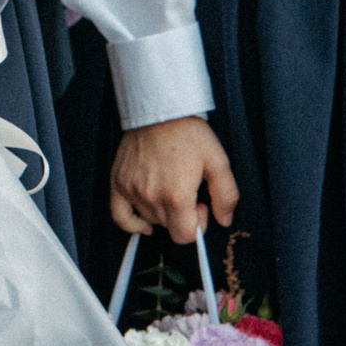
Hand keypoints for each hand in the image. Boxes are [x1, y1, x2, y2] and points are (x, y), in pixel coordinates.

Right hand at [110, 115, 237, 242]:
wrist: (159, 109)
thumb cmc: (188, 132)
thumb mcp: (218, 161)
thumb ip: (226, 195)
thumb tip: (224, 220)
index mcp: (176, 195)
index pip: (185, 235)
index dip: (198, 224)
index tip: (201, 205)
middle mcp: (151, 196)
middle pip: (169, 227)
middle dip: (183, 216)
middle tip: (188, 192)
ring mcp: (131, 190)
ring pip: (150, 219)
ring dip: (163, 212)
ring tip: (170, 189)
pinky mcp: (118, 182)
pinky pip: (119, 216)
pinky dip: (131, 224)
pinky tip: (143, 223)